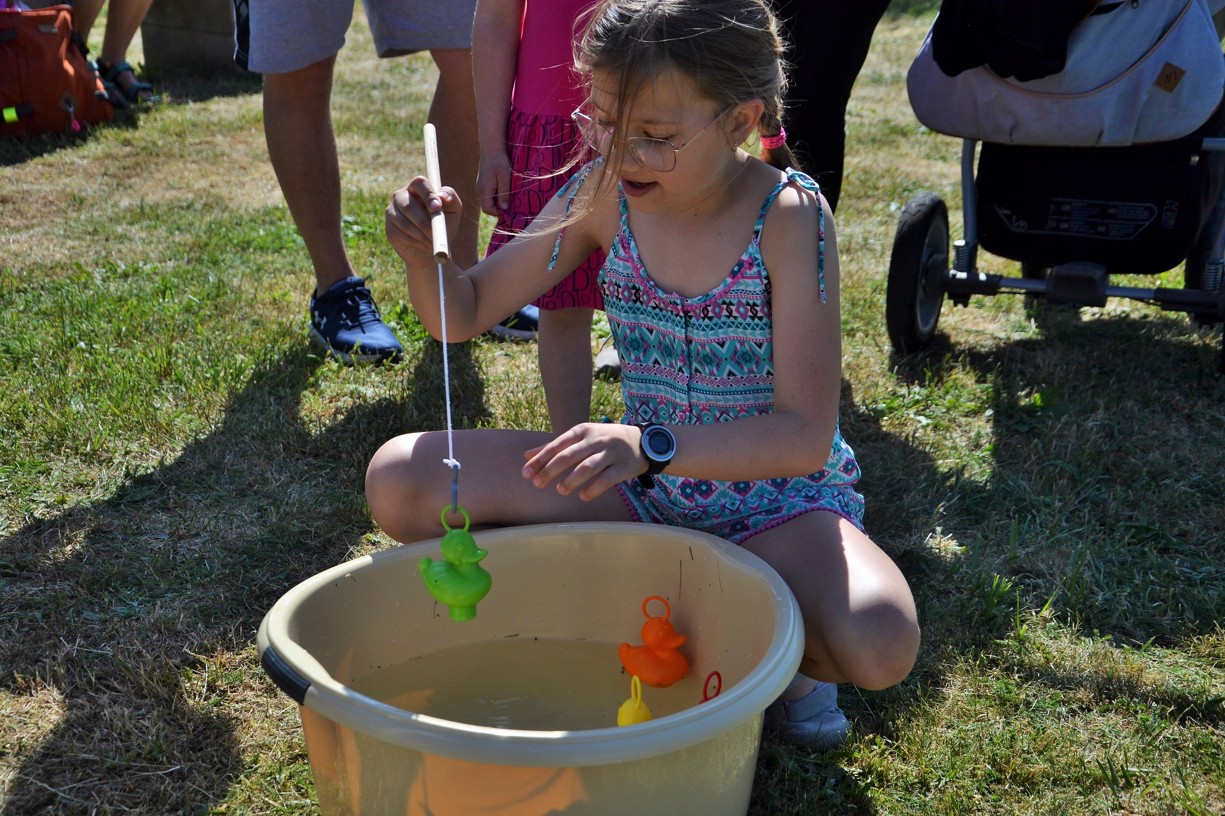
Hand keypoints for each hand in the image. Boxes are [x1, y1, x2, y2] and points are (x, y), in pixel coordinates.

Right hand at [385, 176, 462, 269]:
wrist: (434, 248)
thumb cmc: (444, 225)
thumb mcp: (453, 212)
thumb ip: (452, 200)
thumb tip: (442, 195)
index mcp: (418, 187)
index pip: (420, 183)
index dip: (428, 195)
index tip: (437, 208)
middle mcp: (401, 196)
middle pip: (408, 205)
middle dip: (424, 222)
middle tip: (436, 234)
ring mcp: (392, 211)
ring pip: (405, 223)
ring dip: (422, 235)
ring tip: (434, 242)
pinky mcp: (390, 228)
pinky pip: (401, 235)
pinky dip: (416, 242)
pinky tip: (424, 245)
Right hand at [477, 149, 512, 216]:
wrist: (491, 146)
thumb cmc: (499, 160)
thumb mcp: (505, 177)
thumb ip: (504, 193)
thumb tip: (504, 208)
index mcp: (484, 189)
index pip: (487, 209)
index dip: (497, 212)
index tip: (509, 210)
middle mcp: (480, 189)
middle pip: (488, 206)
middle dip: (499, 207)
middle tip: (512, 203)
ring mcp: (481, 185)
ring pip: (489, 199)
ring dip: (499, 200)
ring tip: (510, 195)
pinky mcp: (484, 181)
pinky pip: (490, 193)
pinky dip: (497, 194)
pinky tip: (505, 188)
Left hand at [522, 423, 645, 500]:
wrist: (643, 442)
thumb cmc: (605, 440)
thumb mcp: (582, 437)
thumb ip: (555, 446)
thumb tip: (527, 456)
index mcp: (583, 430)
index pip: (557, 445)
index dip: (540, 460)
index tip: (525, 473)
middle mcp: (596, 439)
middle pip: (568, 456)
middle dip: (550, 471)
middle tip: (537, 484)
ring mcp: (611, 453)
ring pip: (587, 468)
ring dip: (571, 481)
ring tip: (560, 491)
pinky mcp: (623, 467)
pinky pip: (606, 480)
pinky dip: (593, 489)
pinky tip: (583, 497)